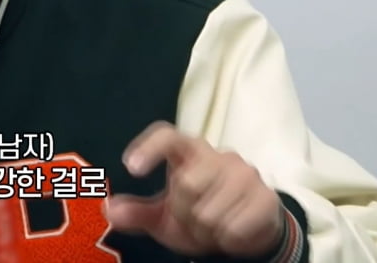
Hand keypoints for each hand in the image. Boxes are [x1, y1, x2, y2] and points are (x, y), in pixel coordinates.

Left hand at [104, 122, 284, 258]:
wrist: (248, 233)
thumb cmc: (200, 214)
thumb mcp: (165, 217)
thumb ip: (138, 213)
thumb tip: (109, 209)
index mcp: (190, 152)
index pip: (168, 137)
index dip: (149, 148)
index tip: (131, 168)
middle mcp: (219, 156)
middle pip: (186, 184)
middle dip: (186, 213)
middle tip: (195, 217)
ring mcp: (245, 174)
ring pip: (210, 211)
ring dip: (207, 229)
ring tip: (215, 224)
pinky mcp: (267, 198)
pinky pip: (234, 228)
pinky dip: (229, 238)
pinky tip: (234, 231)